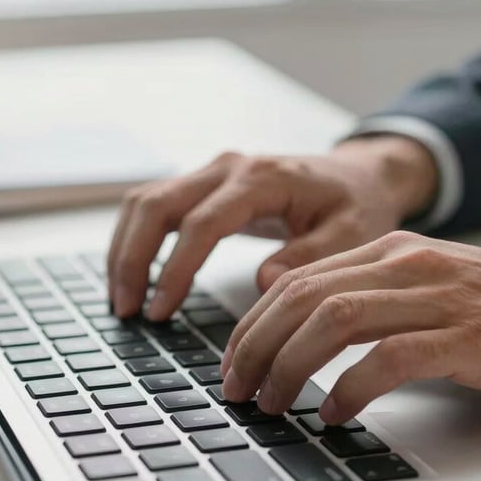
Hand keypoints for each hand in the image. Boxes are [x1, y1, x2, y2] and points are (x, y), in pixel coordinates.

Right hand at [108, 136, 437, 318]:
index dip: (175, 269)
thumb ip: (310, 256)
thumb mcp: (351, 233)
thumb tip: (262, 282)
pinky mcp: (206, 185)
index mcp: (262, 179)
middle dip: (133, 258)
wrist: (358, 177)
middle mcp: (229, 168)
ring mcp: (213, 173)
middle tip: (126, 310)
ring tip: (122, 300)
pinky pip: (156, 205)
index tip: (160, 311)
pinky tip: (135, 274)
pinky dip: (136, 239)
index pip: (202, 223)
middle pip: (156, 204)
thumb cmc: (356, 205)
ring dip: (125, 248)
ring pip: (146, 201)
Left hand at [221, 232, 480, 422]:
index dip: (255, 322)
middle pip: (303, 297)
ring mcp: (437, 297)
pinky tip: (336, 415)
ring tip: (272, 404)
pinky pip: (390, 359)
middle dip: (257, 345)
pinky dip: (351, 390)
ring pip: (334, 322)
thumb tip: (303, 324)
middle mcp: (406, 264)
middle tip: (238, 388)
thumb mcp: (427, 286)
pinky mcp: (466, 336)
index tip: (235, 359)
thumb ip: (370, 295)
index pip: (299, 279)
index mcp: (391, 251)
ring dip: (290, 366)